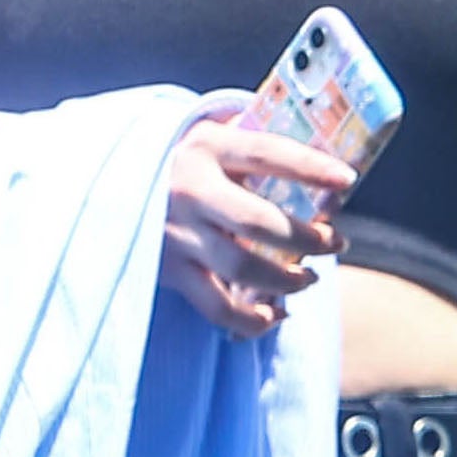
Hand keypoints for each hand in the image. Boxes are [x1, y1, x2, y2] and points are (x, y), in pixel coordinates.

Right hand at [160, 114, 352, 335]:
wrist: (109, 182)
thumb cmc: (182, 159)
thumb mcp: (211, 135)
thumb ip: (254, 140)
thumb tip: (324, 150)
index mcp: (207, 147)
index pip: (266, 154)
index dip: (310, 168)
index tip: (347, 180)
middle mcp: (190, 190)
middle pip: (257, 221)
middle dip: (307, 237)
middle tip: (336, 242)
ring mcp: (177, 234)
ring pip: (242, 267)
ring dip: (288, 280)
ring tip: (310, 278)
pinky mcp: (169, 271)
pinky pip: (217, 307)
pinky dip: (252, 320)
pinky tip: (275, 316)